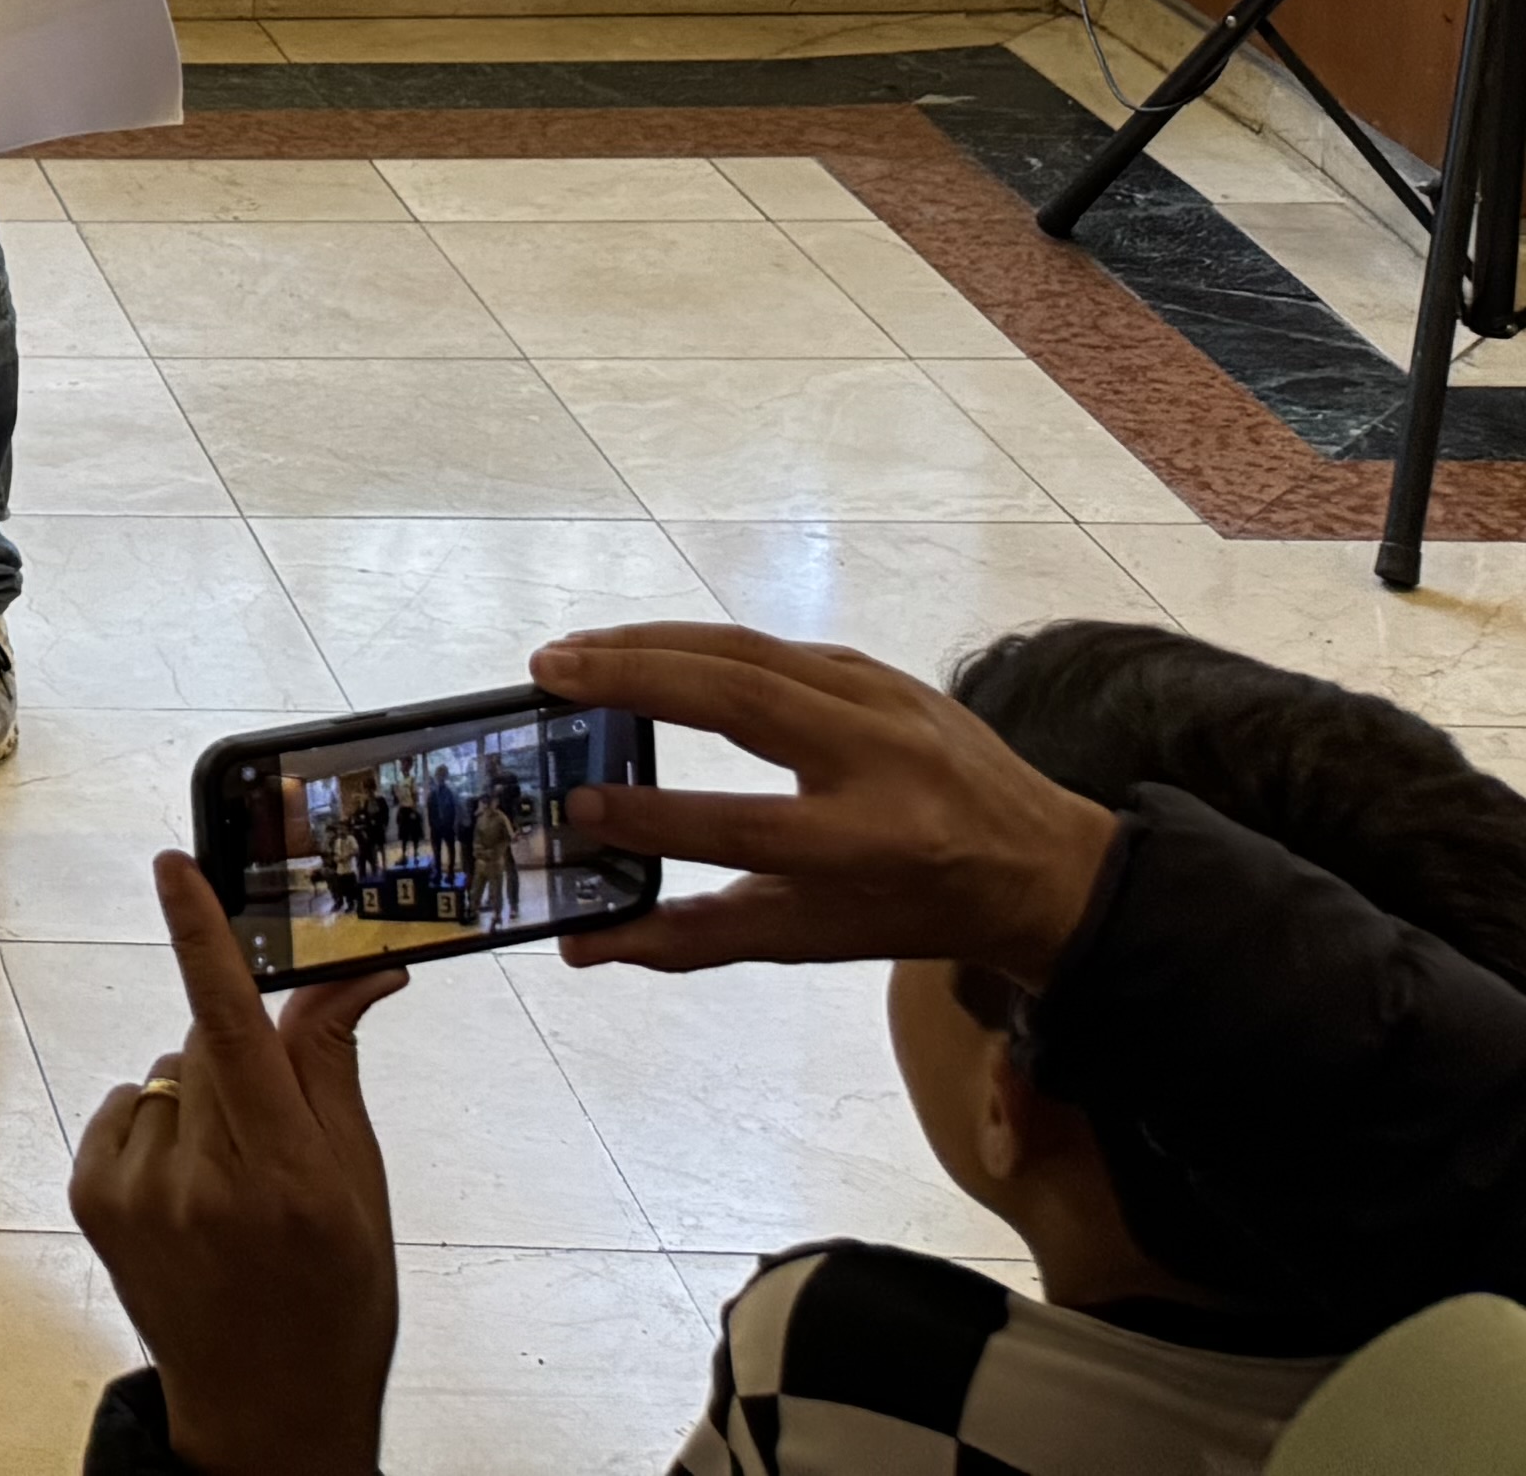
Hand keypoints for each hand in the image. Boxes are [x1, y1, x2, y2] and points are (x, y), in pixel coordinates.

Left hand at [68, 847, 406, 1475]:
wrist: (267, 1410)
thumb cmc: (335, 1300)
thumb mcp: (361, 1187)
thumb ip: (334, 1067)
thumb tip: (353, 968)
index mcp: (286, 1177)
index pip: (236, 1029)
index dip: (203, 939)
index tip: (173, 867)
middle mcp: (204, 1183)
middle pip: (206, 1041)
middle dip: (241, 1056)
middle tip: (275, 1135)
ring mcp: (136, 1194)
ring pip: (167, 1075)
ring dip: (199, 1101)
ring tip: (232, 1184)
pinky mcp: (91, 1200)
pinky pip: (125, 1111)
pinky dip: (155, 1130)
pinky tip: (187, 1192)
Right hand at [535, 623, 1117, 981]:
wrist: (1042, 862)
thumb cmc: (914, 910)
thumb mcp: (813, 938)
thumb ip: (695, 938)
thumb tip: (582, 945)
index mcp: (875, 845)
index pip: (749, 824)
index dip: (658, 818)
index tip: (575, 805)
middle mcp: (884, 761)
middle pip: (744, 698)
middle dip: (637, 678)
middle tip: (547, 671)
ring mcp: (885, 701)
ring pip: (751, 651)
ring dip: (651, 643)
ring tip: (572, 653)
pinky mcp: (878, 669)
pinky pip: (772, 645)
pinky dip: (695, 643)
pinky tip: (639, 649)